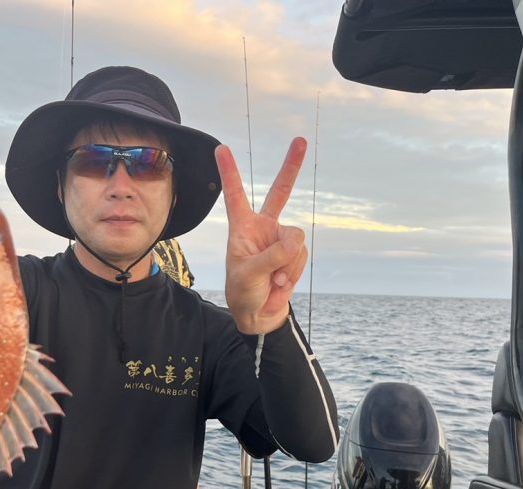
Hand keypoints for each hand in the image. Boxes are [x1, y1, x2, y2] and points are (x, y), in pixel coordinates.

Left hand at [216, 138, 308, 334]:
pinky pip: (301, 255)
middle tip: (300, 140)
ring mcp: (281, 239)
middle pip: (280, 192)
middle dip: (291, 166)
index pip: (235, 195)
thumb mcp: (248, 274)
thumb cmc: (242, 292)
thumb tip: (294, 243)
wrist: (258, 314)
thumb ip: (272, 256)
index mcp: (242, 227)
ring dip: (286, 263)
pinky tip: (280, 283)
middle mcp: (263, 227)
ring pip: (295, 238)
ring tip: (272, 280)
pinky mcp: (294, 253)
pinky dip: (293, 271)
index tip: (221, 148)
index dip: (229, 172)